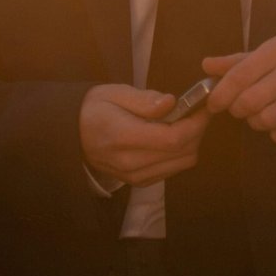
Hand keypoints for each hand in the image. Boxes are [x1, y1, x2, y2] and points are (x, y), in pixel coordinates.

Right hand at [79, 83, 209, 186]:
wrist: (71, 134)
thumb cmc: (94, 108)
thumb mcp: (115, 93)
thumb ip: (144, 100)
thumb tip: (172, 103)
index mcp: (124, 137)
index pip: (172, 139)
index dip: (195, 123)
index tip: (204, 106)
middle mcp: (131, 163)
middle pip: (182, 153)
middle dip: (198, 131)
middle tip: (197, 110)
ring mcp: (135, 176)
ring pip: (182, 163)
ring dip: (192, 142)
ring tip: (187, 121)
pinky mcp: (139, 182)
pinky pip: (172, 170)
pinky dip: (181, 153)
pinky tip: (174, 136)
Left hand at [203, 30, 275, 145]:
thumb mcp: (262, 51)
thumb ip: (234, 62)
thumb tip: (206, 66)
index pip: (240, 76)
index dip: (220, 94)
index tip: (212, 104)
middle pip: (251, 101)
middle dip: (236, 109)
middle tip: (238, 107)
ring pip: (268, 120)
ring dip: (255, 122)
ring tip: (257, 113)